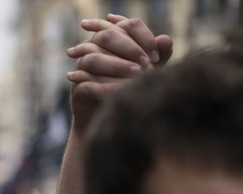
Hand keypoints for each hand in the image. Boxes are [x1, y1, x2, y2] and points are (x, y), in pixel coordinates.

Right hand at [66, 14, 172, 131]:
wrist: (112, 118)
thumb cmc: (132, 88)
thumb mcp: (151, 71)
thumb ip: (159, 55)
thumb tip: (165, 39)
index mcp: (114, 38)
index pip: (127, 25)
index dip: (143, 37)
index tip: (156, 56)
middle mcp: (95, 47)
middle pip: (107, 36)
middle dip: (129, 48)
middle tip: (145, 65)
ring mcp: (82, 67)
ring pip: (93, 58)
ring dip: (115, 65)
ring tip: (135, 76)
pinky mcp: (77, 88)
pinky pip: (86, 82)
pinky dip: (103, 87)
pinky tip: (119, 92)